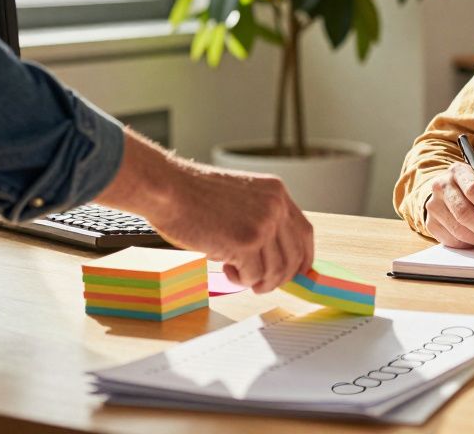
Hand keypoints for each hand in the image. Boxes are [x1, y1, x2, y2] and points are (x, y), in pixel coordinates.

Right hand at [97, 128, 313, 293]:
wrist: (169, 189)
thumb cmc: (193, 194)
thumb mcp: (241, 196)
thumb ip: (260, 217)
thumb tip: (271, 255)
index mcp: (276, 192)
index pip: (304, 232)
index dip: (303, 257)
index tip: (297, 273)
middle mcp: (275, 207)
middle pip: (294, 256)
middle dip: (280, 277)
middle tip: (261, 284)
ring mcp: (263, 225)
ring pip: (276, 270)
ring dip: (257, 280)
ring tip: (236, 274)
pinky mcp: (246, 243)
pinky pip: (254, 276)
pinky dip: (240, 280)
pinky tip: (225, 268)